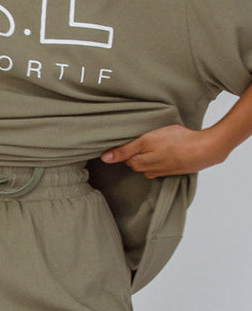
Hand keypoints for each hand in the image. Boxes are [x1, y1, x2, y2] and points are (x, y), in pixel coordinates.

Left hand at [99, 124, 228, 177]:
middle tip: (136, 139)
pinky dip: (156, 159)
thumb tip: (105, 158)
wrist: (205, 150)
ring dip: (145, 156)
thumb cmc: (177, 141)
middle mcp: (148, 169)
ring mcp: (160, 171)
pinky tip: (162, 151)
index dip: (120, 149)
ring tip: (151, 144)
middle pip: (133, 162)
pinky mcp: (170, 170)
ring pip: (145, 164)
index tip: (118, 140)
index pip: (122, 158)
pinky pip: (156, 166)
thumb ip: (125, 149)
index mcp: (140, 162)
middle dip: (131, 153)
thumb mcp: (147, 140)